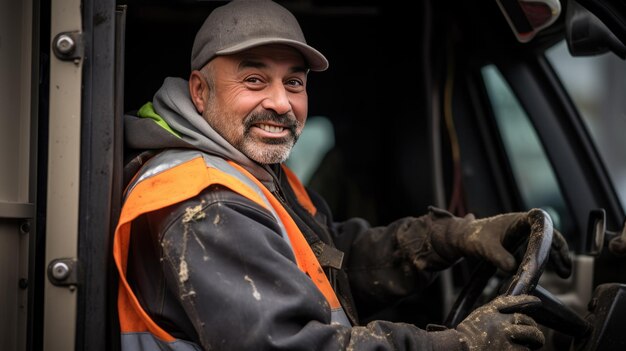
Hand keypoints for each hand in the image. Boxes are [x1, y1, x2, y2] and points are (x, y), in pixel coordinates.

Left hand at [431, 209, 571, 277]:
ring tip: (563, 273)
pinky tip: (546, 272)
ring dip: (554, 257)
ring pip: (544, 243)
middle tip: (565, 270)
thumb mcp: (484, 247)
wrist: (461, 237)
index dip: (552, 236)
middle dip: (559, 251)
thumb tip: (513, 268)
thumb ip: (498, 256)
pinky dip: (543, 260)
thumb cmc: (472, 237)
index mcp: (517, 220)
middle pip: (547, 235)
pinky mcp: (519, 244)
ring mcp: (522, 234)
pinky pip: (536, 251)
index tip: (558, 250)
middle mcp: (523, 225)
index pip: (541, 223)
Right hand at [456, 294, 543, 349]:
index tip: (537, 302)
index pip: (516, 302)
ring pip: (531, 339)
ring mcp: (508, 339)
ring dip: (530, 343)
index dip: (529, 301)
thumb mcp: (480, 314)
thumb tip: (512, 303)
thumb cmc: (467, 334)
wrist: (460, 348)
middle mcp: (504, 324)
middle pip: (529, 323)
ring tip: (525, 346)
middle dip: (534, 330)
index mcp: (494, 312)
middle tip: (535, 337)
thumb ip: (496, 308)